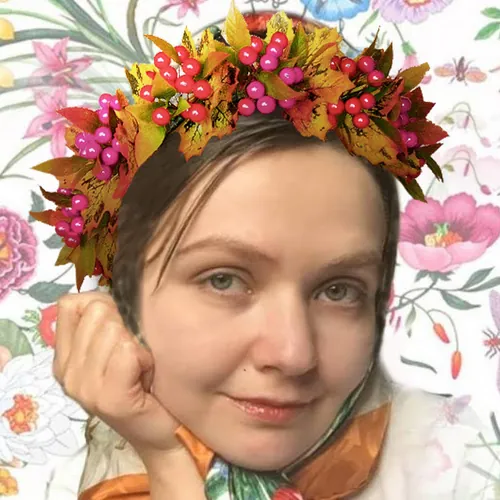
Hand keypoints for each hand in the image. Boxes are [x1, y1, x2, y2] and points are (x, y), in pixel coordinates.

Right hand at [53, 291, 182, 465]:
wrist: (161, 431)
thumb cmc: (142, 382)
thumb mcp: (115, 347)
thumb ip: (105, 320)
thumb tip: (109, 295)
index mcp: (64, 357)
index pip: (71, 304)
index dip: (102, 306)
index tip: (119, 329)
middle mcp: (66, 372)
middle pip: (97, 311)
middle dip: (125, 327)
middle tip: (133, 356)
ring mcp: (84, 387)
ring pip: (114, 329)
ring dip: (139, 345)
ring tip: (140, 368)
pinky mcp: (108, 397)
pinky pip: (128, 351)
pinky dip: (145, 359)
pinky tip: (145, 377)